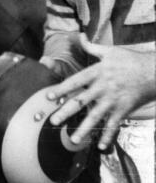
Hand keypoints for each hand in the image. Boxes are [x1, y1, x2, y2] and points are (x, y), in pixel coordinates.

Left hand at [45, 34, 155, 150]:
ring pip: (96, 116)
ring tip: (73, 139)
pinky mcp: (124, 109)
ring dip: (84, 129)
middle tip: (53, 121)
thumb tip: (79, 35)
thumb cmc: (132, 60)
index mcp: (98, 72)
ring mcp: (114, 100)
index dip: (62, 88)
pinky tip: (100, 146)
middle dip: (66, 111)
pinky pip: (114, 124)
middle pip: (82, 101)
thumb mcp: (111, 50)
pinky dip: (108, 136)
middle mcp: (103, 87)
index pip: (76, 81)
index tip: (50, 96)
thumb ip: (92, 46)